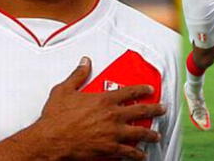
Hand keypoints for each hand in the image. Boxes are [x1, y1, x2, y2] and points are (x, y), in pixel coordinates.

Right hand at [32, 57, 164, 159]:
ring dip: (150, 134)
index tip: (150, 90)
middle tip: (162, 109)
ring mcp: (113, 133)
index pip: (130, 92)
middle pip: (141, 111)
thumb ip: (78, 75)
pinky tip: (141, 155)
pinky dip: (137, 154)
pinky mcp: (109, 149)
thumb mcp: (64, 90)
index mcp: (104, 99)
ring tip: (156, 135)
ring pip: (139, 133)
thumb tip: (85, 62)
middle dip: (155, 110)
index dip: (143, 90)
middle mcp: (113, 115)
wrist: (51, 140)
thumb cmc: (56, 118)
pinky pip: (129, 152)